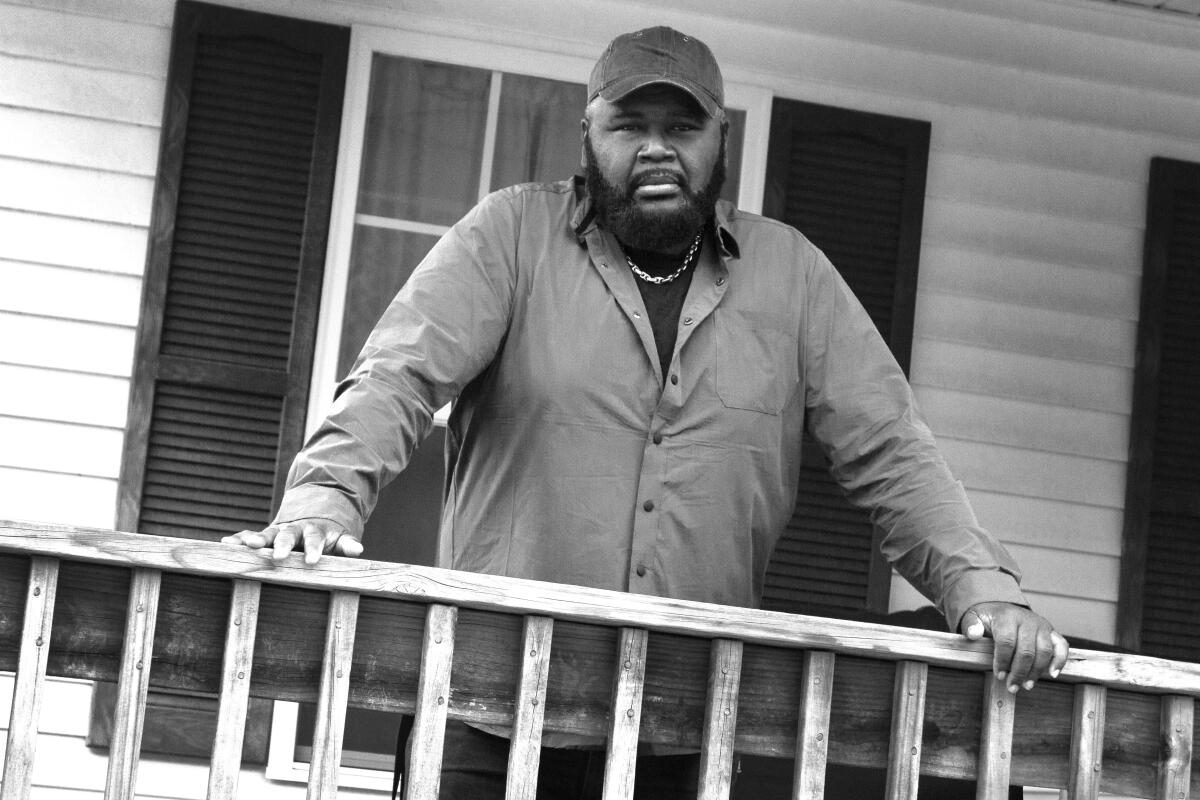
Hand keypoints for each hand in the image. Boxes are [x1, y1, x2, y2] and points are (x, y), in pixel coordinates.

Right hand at [221, 519, 362, 564]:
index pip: (314, 540)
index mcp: (314, 531)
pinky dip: (238, 539)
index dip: (313, 549)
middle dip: (282, 545)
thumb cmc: (327, 536)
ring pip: (266, 534)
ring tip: (246, 544)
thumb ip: (347, 544)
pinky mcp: (264, 535)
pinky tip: (225, 543)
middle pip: (287, 535)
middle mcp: (293, 529)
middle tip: (277, 557)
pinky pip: (248, 536)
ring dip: (256, 539)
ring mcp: (277, 531)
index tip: (311, 561)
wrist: (311, 516)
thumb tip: (358, 550)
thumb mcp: (339, 538)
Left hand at [961, 602, 1068, 692]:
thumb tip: (973, 634)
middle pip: (1026, 650)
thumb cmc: (988, 618)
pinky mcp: (1051, 631)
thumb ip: (971, 625)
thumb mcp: (973, 617)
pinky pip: (1062, 646)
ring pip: (1044, 651)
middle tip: (1012, 687)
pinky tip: (1052, 674)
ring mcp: (1041, 625)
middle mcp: (1027, 620)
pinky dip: (1060, 660)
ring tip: (1027, 685)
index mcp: (1007, 617)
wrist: (1002, 607)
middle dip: (1019, 672)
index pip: (1007, 642)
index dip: (1003, 661)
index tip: (999, 675)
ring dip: (1036, 671)